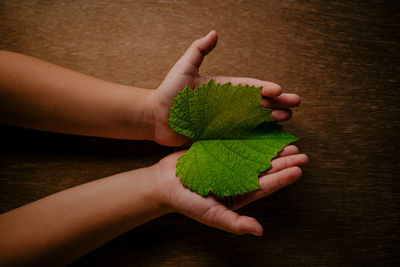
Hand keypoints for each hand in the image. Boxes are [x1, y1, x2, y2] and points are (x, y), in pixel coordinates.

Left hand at [149, 30, 300, 145]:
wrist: (155, 118)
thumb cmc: (168, 92)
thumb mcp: (184, 68)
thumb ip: (198, 51)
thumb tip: (214, 33)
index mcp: (222, 89)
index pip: (248, 87)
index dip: (264, 89)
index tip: (279, 90)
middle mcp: (226, 105)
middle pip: (256, 103)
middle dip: (276, 103)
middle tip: (295, 105)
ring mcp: (223, 122)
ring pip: (253, 120)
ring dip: (270, 119)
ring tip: (287, 119)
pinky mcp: (218, 137)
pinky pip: (240, 137)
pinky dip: (256, 137)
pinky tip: (269, 138)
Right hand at [155, 145, 307, 235]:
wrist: (164, 183)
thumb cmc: (187, 202)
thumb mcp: (212, 215)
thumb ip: (235, 224)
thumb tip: (260, 231)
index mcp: (240, 193)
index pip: (267, 185)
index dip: (284, 177)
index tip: (299, 169)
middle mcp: (239, 176)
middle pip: (266, 168)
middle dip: (284, 160)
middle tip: (300, 151)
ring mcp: (230, 161)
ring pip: (255, 152)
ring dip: (271, 147)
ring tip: (286, 139)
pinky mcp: (219, 148)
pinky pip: (238, 140)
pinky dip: (250, 135)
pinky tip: (261, 128)